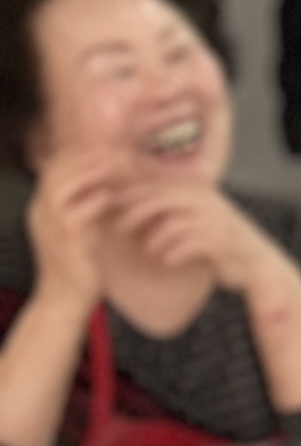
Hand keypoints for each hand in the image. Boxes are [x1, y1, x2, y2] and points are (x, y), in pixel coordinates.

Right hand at [25, 146, 128, 308]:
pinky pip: (77, 211)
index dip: (79, 153)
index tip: (106, 146)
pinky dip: (96, 201)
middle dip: (86, 156)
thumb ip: (86, 205)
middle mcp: (40, 213)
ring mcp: (49, 226)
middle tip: (114, 150)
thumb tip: (106, 184)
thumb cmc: (78, 265)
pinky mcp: (65, 241)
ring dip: (91, 173)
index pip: (54, 167)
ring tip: (115, 168)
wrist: (65, 299)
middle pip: (56, 170)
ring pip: (62, 185)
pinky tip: (112, 198)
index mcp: (42, 208)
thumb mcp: (80, 229)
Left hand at [108, 177, 267, 293]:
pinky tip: (165, 263)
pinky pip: (188, 245)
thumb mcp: (202, 219)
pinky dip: (173, 254)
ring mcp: (215, 221)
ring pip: (173, 224)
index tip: (111, 205)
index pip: (159, 187)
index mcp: (200, 193)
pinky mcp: (220, 242)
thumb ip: (176, 210)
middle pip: (162, 201)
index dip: (133, 194)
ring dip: (156, 239)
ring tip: (148, 252)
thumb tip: (137, 208)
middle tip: (120, 227)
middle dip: (137, 213)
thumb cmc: (223, 244)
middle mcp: (207, 203)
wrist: (258, 265)